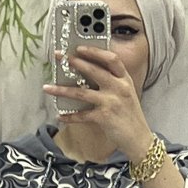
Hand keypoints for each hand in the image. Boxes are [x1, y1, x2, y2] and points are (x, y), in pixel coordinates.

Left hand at [43, 46, 152, 161]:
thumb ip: (113, 82)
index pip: (111, 59)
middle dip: (74, 62)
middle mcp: (118, 88)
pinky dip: (69, 116)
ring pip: (81, 92)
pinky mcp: (104, 118)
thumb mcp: (127, 94)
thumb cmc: (130, 116)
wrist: (139, 139)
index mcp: (125, 80)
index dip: (95, 52)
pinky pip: (82, 115)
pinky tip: (60, 116)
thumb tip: (90, 73)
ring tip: (48, 87)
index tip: (80, 48)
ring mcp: (111, 102)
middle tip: (60, 58)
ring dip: (62, 90)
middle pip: (93, 71)